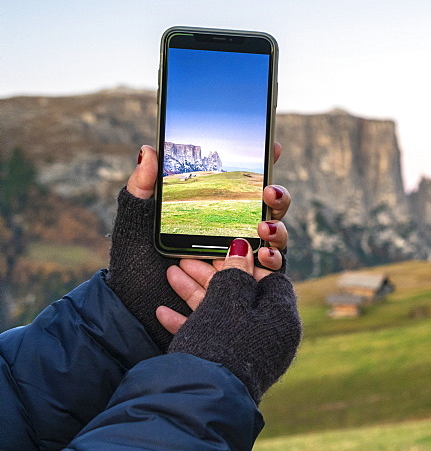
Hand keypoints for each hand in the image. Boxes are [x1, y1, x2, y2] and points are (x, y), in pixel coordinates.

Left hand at [106, 143, 288, 350]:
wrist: (132, 304)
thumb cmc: (137, 260)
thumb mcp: (138, 221)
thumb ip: (144, 185)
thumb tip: (148, 150)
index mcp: (219, 215)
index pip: (250, 188)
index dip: (266, 166)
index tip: (273, 147)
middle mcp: (239, 238)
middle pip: (273, 215)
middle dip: (278, 202)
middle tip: (269, 193)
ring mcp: (244, 266)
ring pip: (277, 246)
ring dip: (279, 236)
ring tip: (264, 230)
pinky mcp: (244, 292)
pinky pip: (265, 279)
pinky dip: (269, 265)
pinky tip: (262, 258)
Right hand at [166, 238, 301, 403]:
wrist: (199, 402)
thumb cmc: (220, 344)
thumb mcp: (226, 301)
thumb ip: (234, 273)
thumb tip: (243, 248)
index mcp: (283, 318)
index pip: (273, 278)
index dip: (248, 261)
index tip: (223, 249)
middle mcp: (272, 336)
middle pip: (245, 295)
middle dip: (215, 275)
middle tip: (187, 258)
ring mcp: (251, 354)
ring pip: (224, 315)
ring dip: (197, 293)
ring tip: (171, 273)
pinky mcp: (228, 368)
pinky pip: (213, 338)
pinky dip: (190, 324)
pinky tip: (163, 313)